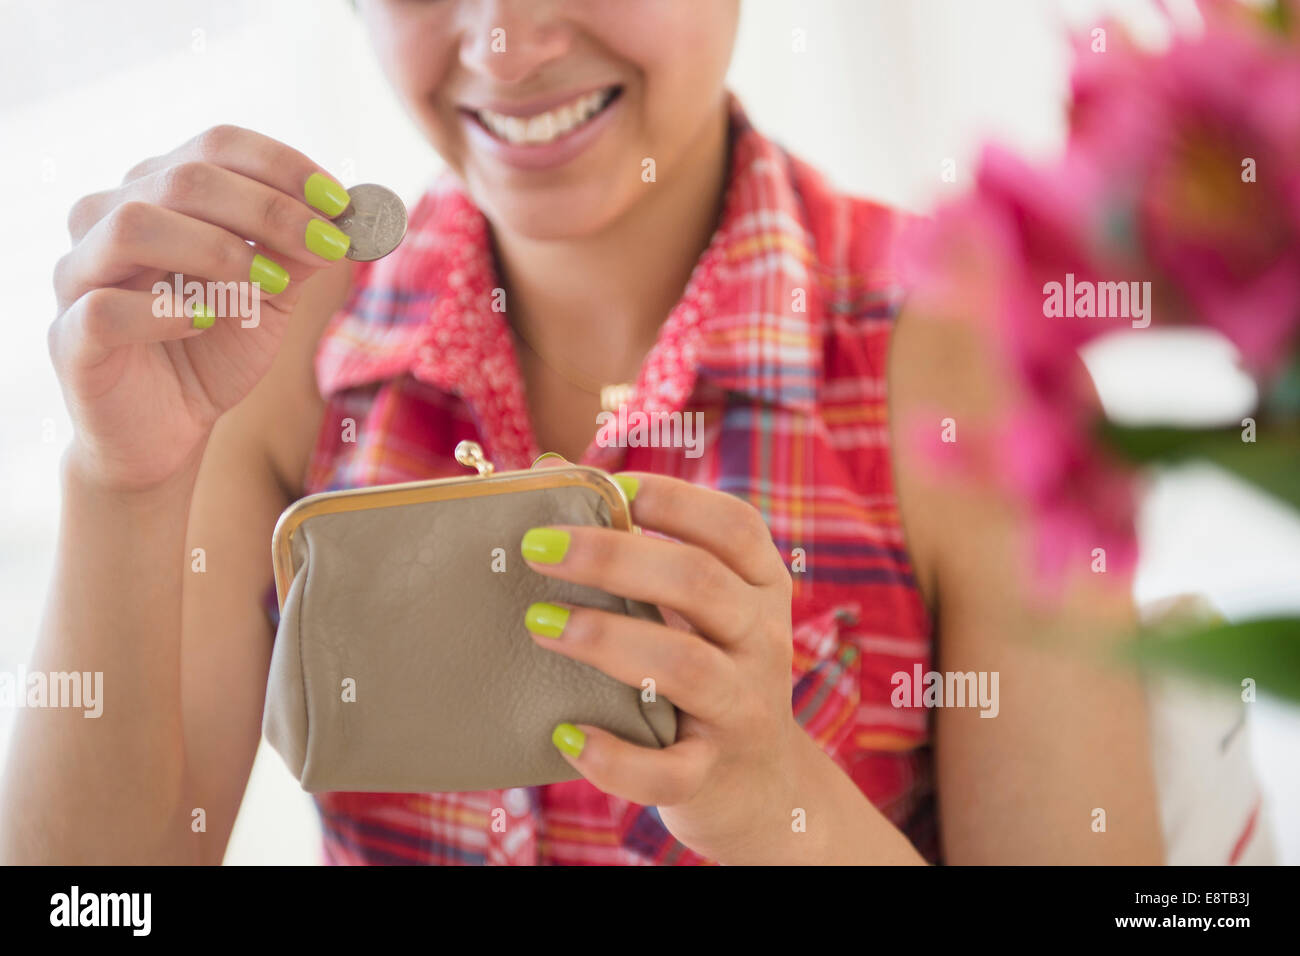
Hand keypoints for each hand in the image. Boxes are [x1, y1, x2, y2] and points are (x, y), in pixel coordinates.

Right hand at [49, 125, 353, 489]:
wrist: (169, 428)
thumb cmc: (215, 349)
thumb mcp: (272, 295)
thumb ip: (301, 253)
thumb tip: (350, 219)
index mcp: (159, 193)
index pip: (217, 147)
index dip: (284, 169)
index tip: (342, 204)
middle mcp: (109, 219)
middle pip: (184, 180)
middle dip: (269, 210)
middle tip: (327, 244)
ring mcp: (81, 275)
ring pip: (134, 226)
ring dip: (217, 249)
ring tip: (271, 281)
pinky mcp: (70, 337)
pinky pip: (105, 307)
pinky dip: (164, 311)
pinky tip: (206, 322)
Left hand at [520, 470, 811, 862]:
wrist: (761, 789)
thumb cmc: (706, 673)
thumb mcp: (694, 611)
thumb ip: (635, 545)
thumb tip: (548, 468)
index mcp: (760, 588)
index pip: (735, 526)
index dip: (675, 499)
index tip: (611, 488)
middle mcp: (762, 641)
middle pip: (699, 581)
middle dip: (612, 557)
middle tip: (536, 547)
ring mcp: (742, 710)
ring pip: (684, 666)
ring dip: (606, 639)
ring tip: (540, 624)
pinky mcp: (712, 775)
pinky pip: (666, 770)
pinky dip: (613, 757)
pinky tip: (566, 735)